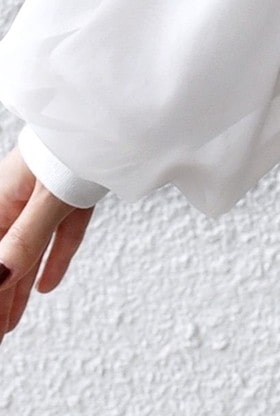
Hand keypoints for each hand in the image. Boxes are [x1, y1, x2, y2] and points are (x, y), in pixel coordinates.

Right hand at [0, 144, 97, 343]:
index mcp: (3, 202)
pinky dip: (53, 259)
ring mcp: (46, 197)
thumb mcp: (47, 198)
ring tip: (9, 325)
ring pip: (28, 253)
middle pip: (5, 262)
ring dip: (18, 290)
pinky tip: (47, 286)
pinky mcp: (73, 193)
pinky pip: (58, 235)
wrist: (110, 112)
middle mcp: (19, 201)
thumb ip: (24, 239)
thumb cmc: (73, 145)